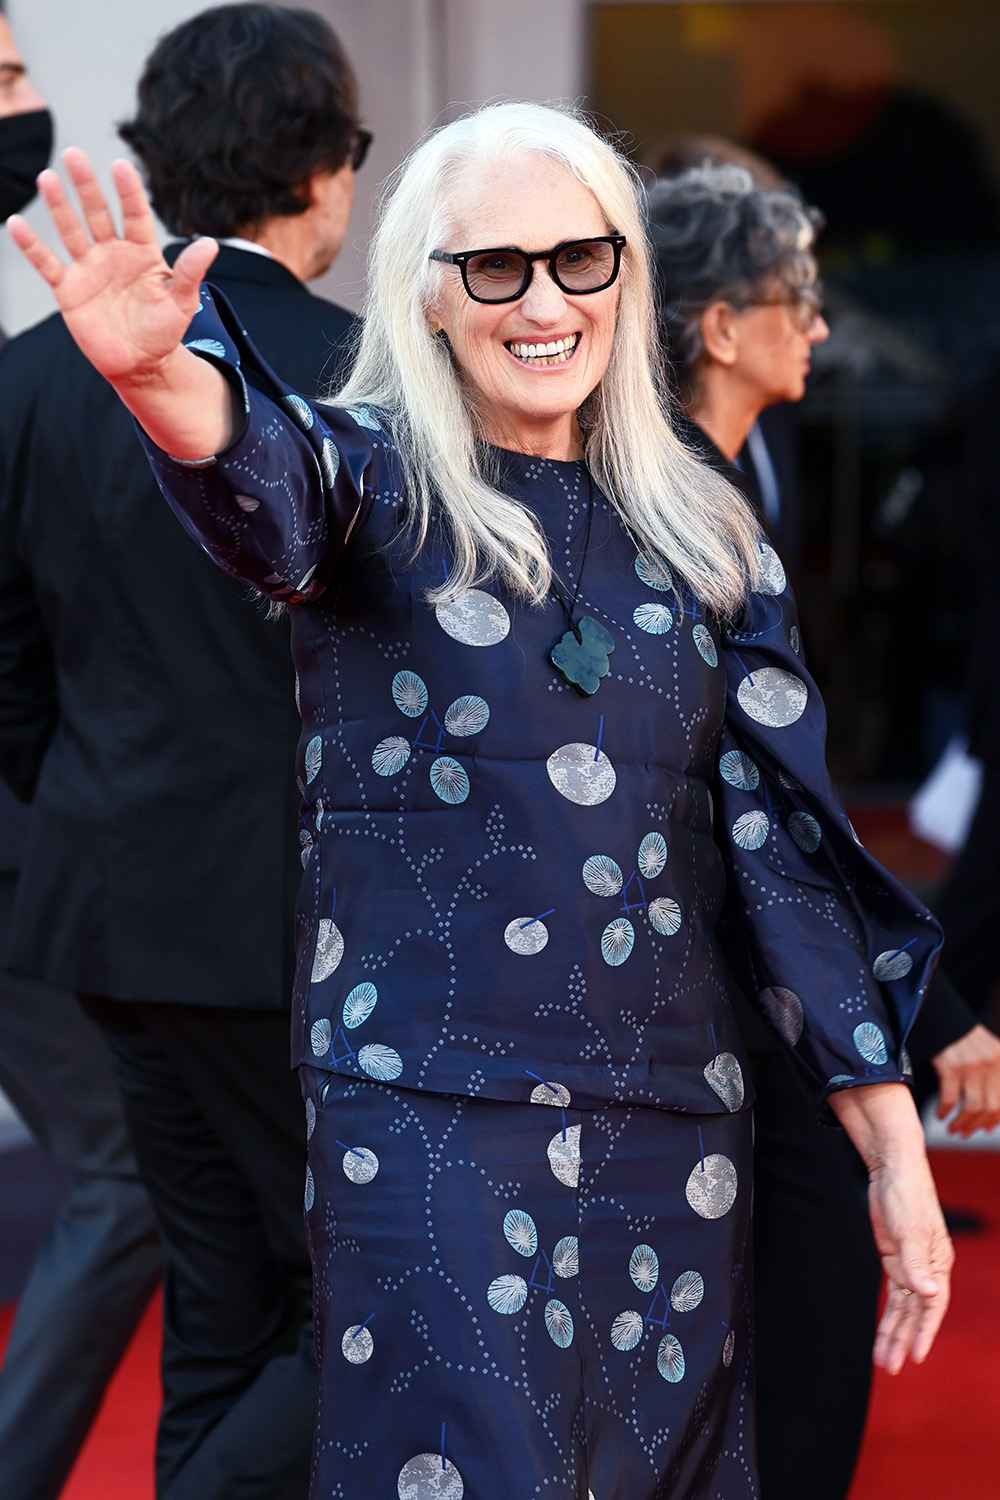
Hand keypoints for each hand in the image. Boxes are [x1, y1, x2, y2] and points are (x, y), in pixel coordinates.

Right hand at [7, 149, 217, 387]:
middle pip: (98, 213)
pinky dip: (31, 246)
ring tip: (48, 177)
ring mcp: (89, 269)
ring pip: (71, 230)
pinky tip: (16, 225)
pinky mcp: (69, 289)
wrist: (141, 364)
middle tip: (74, 154)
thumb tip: (211, 244)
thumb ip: (190, 272)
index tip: (120, 166)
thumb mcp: (182, 302)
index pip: (134, 214)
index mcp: (142, 252)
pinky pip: (47, 263)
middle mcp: (113, 254)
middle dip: (86, 185)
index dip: (128, 191)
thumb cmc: (164, 332)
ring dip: (59, 205)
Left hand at [867, 1153, 952, 1374]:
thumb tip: (929, 1294)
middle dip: (904, 1339)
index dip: (925, 1332)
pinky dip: (888, 1314)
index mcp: (939, 1263)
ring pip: (904, 1307)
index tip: (916, 1355)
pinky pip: (894, 1294)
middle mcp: (927, 1269)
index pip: (933, 1305)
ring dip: (894, 1333)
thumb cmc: (908, 1195)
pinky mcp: (895, 1259)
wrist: (893, 1169)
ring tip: (884, 1360)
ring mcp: (911, 1265)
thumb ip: (917, 1263)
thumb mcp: (911, 1230)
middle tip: (892, 1367)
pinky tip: (884, 1334)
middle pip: (917, 1312)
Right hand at [933, 1023, 999, 1136]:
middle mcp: (991, 1064)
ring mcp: (971, 1065)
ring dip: (961, 1123)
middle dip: (976, 1126)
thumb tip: (991, 1118)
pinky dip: (944, 1111)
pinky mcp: (950, 1066)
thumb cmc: (964, 1040)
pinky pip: (950, 1098)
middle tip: (964, 1133)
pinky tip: (940, 1114)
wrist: (942, 1016)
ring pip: (972, 1107)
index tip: (983, 1129)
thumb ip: (994, 1078)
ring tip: (952, 1128)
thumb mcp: (988, 1054)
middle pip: (990, 1108)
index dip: (994, 1120)